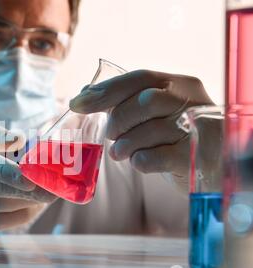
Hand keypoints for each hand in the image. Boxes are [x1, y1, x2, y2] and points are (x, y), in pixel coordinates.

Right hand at [0, 122, 56, 230]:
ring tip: (53, 190)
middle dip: (36, 190)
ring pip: (10, 205)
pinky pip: (6, 221)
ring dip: (34, 200)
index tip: (30, 178)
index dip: (11, 175)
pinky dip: (25, 214)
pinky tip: (37, 204)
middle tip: (60, 187)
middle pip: (6, 190)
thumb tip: (19, 140)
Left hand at [70, 70, 213, 187]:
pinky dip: (140, 160)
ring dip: (126, 144)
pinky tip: (138, 162)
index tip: (77, 103)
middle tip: (111, 135)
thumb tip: (85, 92)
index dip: (106, 90)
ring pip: (151, 129)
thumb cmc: (176, 136)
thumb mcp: (155, 113)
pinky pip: (158, 157)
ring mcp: (198, 129)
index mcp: (181, 84)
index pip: (140, 78)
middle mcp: (194, 101)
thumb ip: (124, 101)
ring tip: (120, 153)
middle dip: (118, 120)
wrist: (212, 167)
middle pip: (146, 101)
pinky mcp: (196, 158)